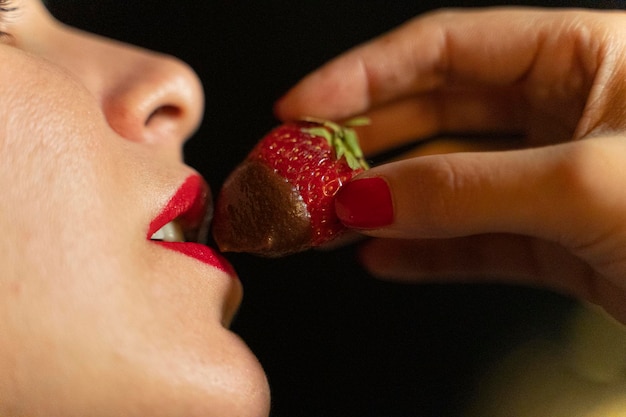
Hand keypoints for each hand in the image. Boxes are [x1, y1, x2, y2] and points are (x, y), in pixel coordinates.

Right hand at [274, 7, 625, 322]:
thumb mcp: (586, 182)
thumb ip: (467, 189)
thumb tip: (370, 198)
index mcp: (581, 56)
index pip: (444, 49)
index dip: (363, 76)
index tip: (302, 106)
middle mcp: (562, 112)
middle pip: (432, 118)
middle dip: (362, 146)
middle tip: (301, 172)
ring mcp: (552, 180)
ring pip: (445, 184)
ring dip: (383, 204)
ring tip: (326, 221)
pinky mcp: (556, 242)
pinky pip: (472, 241)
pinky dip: (423, 253)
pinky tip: (380, 258)